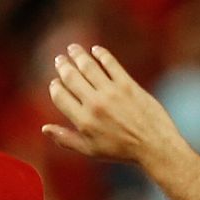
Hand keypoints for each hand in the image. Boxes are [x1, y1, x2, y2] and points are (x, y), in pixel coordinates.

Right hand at [44, 44, 188, 167]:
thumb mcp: (91, 150)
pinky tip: (96, 50)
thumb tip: (44, 128)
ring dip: (78, 55)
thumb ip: (66, 139)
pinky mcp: (128, 86)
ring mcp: (112, 93)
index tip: (57, 82)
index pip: (60, 95)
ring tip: (73, 49)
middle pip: (71, 77)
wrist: (155, 147)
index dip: (55, 86)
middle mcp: (95, 104)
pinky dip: (101, 54)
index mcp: (83, 121)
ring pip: (88, 66)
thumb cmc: (122, 151)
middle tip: (60, 59)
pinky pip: (111, 64)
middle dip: (63, 66)